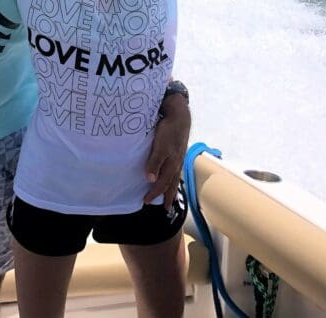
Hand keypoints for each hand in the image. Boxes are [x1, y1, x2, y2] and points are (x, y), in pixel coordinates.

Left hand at [143, 93, 189, 208]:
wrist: (179, 117)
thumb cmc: (168, 131)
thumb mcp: (160, 146)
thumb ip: (155, 162)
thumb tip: (150, 180)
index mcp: (171, 165)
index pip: (162, 184)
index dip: (154, 193)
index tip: (145, 201)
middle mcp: (176, 164)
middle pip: (171, 184)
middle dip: (167, 196)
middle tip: (165, 208)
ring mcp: (179, 159)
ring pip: (175, 178)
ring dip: (171, 188)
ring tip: (170, 197)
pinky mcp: (178, 153)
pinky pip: (176, 171)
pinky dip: (174, 178)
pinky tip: (172, 177)